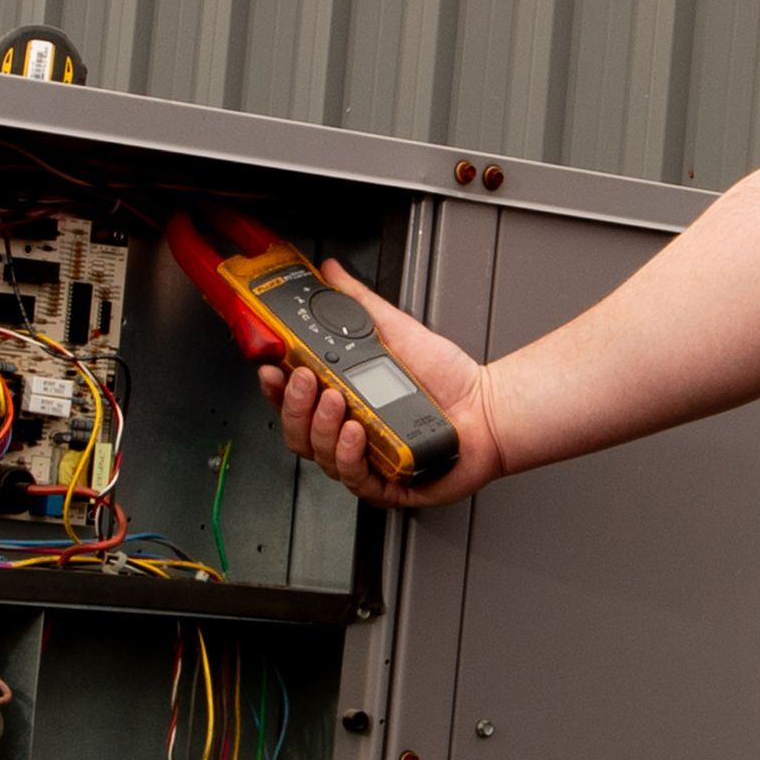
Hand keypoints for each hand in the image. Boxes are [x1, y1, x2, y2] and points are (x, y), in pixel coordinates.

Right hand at [256, 259, 505, 508]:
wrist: (489, 408)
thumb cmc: (448, 380)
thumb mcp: (395, 331)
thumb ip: (357, 303)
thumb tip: (332, 274)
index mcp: (342, 401)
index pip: (291, 399)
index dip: (274, 388)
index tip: (270, 367)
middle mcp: (346, 433)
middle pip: (296, 430)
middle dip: (294, 405)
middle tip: (306, 379)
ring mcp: (364, 461)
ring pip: (319, 454)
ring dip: (321, 426)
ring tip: (336, 400)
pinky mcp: (385, 485)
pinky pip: (353, 477)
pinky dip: (348, 454)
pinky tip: (354, 431)